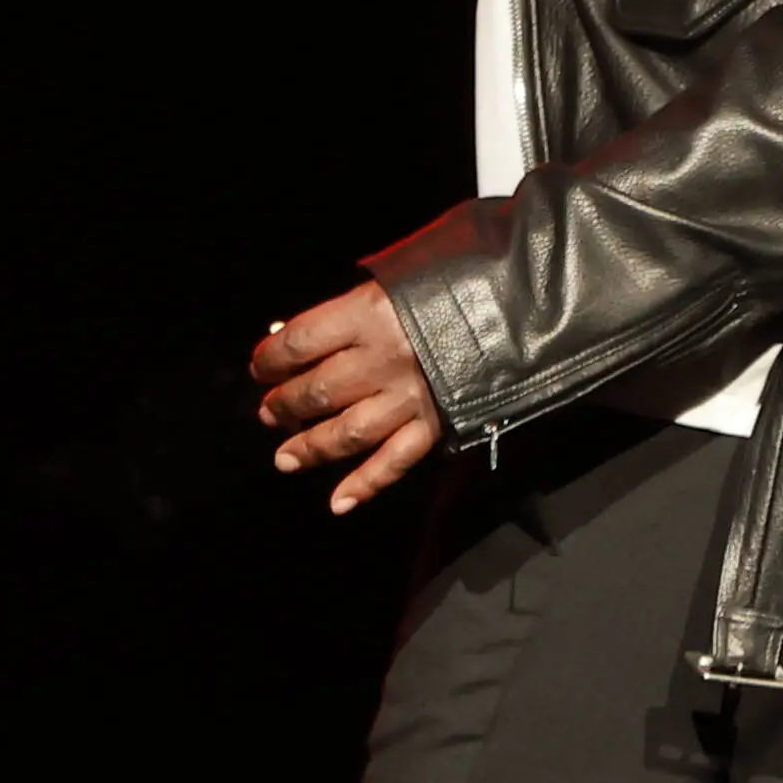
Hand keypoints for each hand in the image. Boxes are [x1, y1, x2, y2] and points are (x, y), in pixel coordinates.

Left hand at [253, 282, 446, 512]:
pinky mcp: (436, 424)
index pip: (299, 342)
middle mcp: (384, 359)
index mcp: (369, 313)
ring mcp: (411, 397)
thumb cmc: (452, 281)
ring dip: (311, 448)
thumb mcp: (392, 280)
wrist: (521, 301)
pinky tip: (338, 503)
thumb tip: (284, 337)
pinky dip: (366, 485)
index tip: (260, 367)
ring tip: (285, 459)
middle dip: (285, 405)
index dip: (270, 359)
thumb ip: (344, 310)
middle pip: (317, 390)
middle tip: (268, 414)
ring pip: (347, 432)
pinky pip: (395, 462)